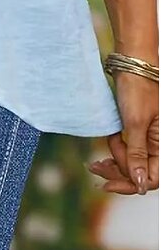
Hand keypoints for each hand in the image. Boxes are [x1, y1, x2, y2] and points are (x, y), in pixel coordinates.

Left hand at [88, 69, 158, 194]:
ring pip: (131, 163)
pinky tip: (105, 147)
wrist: (132, 64)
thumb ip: (137, 154)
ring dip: (113, 163)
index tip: (108, 184)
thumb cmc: (138, 89)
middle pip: (139, 173)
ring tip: (95, 162)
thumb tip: (142, 185)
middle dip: (117, 173)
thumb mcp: (135, 124)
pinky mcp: (137, 131)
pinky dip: (114, 151)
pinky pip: (127, 150)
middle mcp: (158, 143)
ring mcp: (147, 138)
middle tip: (95, 168)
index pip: (152, 178)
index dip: (130, 184)